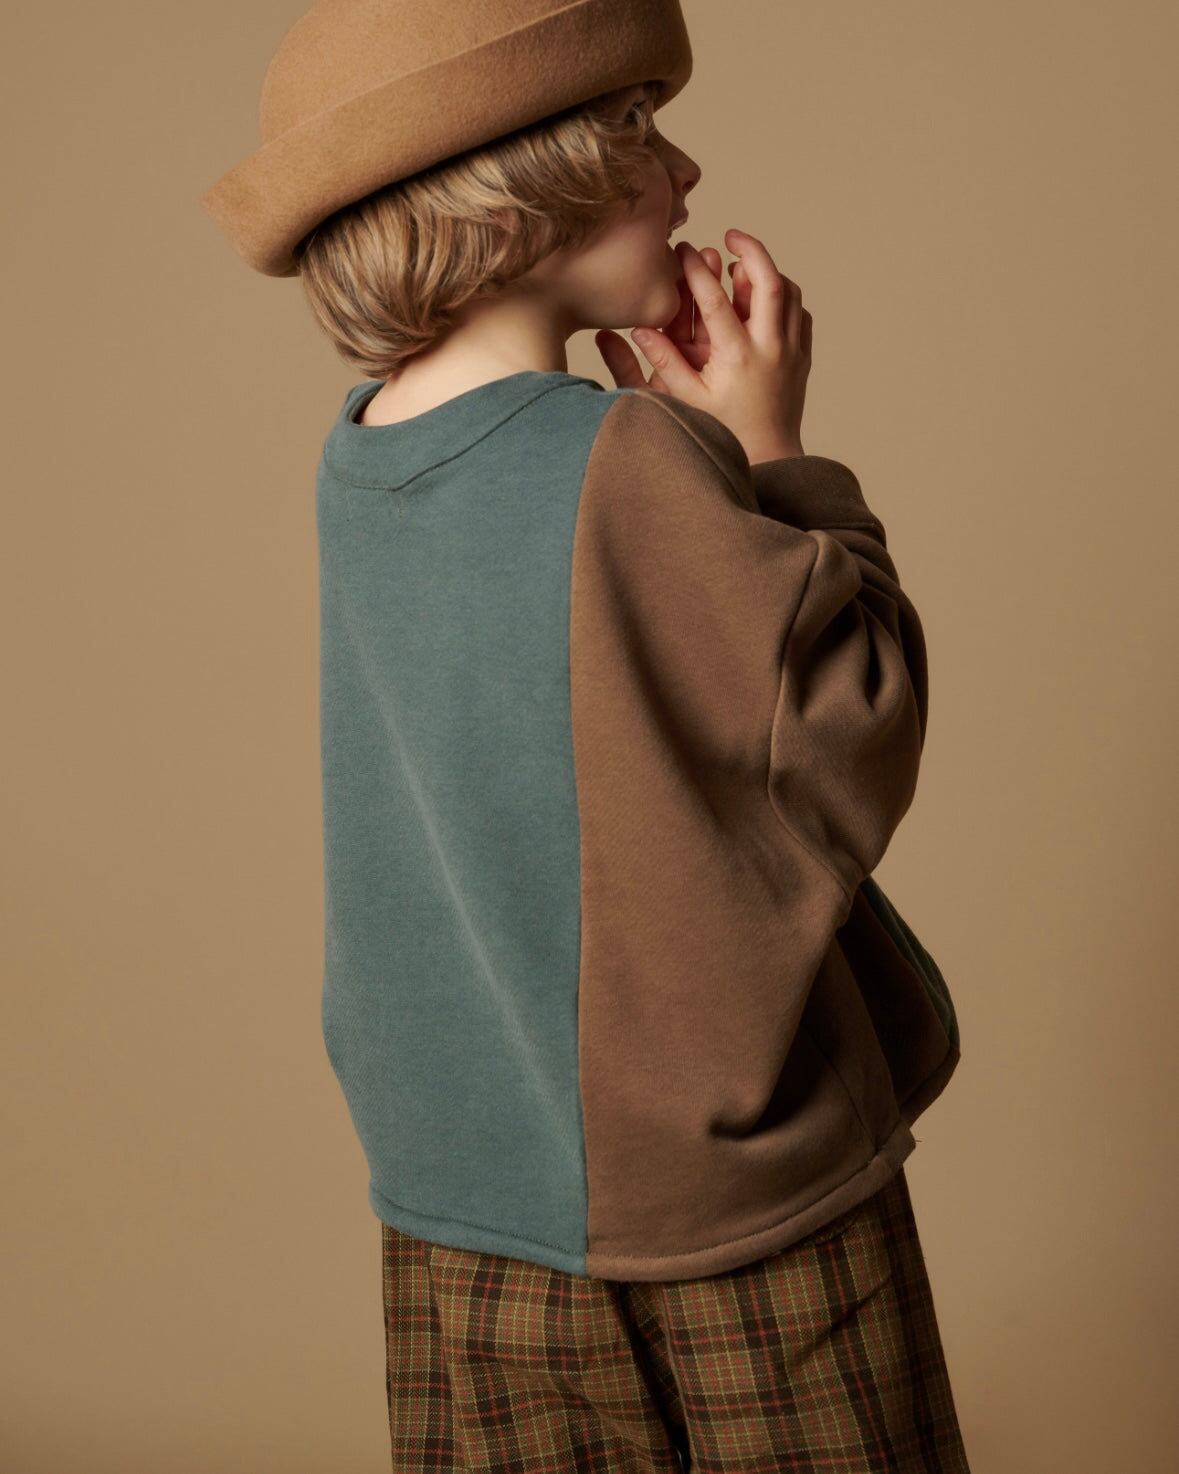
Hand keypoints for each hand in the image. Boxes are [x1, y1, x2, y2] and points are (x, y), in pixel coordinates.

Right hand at [595, 228, 810, 464]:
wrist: (770, 459)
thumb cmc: (723, 432)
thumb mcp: (687, 400)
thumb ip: (663, 362)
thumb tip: (638, 330)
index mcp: (737, 356)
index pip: (715, 299)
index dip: (696, 269)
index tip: (684, 250)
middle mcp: (771, 348)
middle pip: (770, 280)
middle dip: (750, 250)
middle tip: (730, 235)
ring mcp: (792, 351)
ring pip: (790, 292)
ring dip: (767, 272)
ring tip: (743, 268)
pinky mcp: (802, 357)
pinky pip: (799, 313)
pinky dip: (783, 297)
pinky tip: (763, 299)